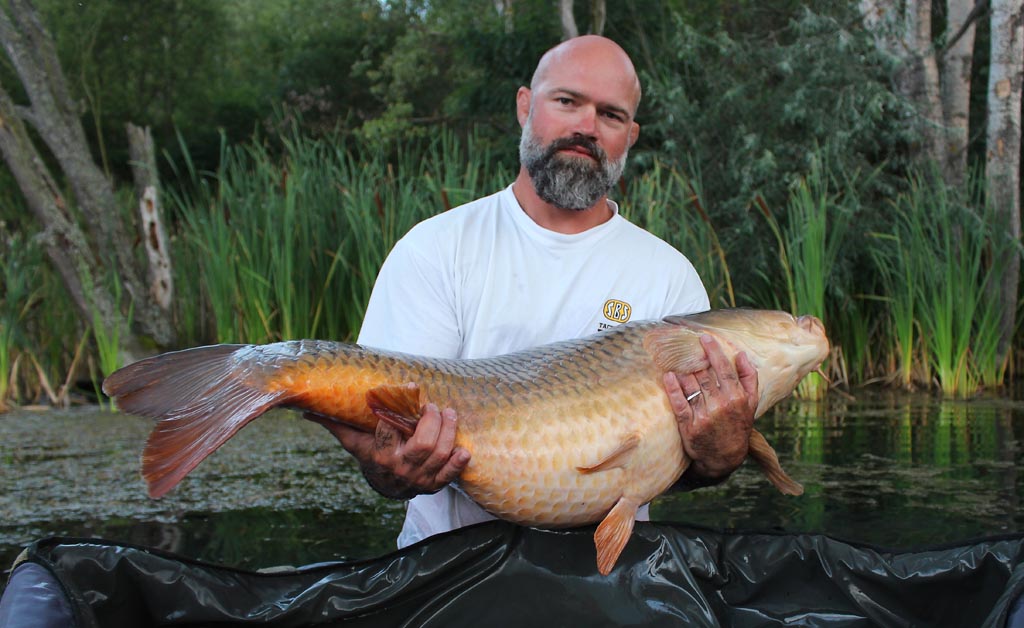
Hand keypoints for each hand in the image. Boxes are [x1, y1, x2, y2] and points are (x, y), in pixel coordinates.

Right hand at [307, 403, 470, 498]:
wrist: (386, 486)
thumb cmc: (371, 455)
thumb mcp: (354, 441)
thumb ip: (336, 424)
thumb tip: (305, 410)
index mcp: (380, 454)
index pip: (389, 429)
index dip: (398, 408)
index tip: (409, 386)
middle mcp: (400, 468)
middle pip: (423, 444)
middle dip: (432, 421)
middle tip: (433, 406)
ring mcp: (419, 478)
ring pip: (439, 455)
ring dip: (449, 432)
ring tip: (450, 414)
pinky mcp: (435, 485)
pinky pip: (450, 476)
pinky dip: (458, 464)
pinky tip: (464, 450)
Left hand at [662, 334, 757, 483]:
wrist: (725, 457)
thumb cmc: (738, 425)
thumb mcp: (751, 403)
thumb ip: (749, 378)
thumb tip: (741, 354)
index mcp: (736, 398)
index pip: (723, 369)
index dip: (713, 352)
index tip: (704, 338)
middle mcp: (720, 406)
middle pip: (705, 375)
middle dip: (694, 358)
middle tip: (685, 344)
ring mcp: (704, 416)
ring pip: (691, 386)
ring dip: (683, 369)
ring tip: (676, 356)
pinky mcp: (689, 426)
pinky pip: (680, 403)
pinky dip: (673, 389)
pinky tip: (668, 375)